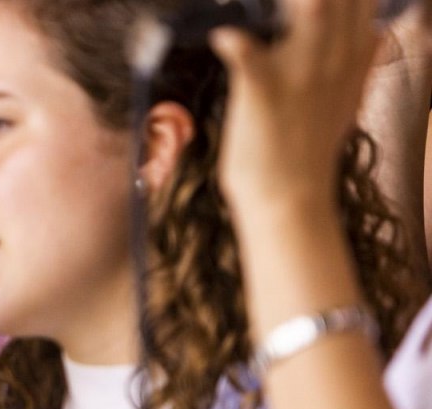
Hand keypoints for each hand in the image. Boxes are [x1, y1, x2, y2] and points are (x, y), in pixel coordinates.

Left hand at [211, 0, 383, 213]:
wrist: (289, 197)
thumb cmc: (309, 147)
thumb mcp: (347, 100)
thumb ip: (360, 62)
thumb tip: (376, 32)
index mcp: (354, 57)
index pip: (361, 2)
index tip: (318, 0)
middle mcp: (335, 59)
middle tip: (292, 3)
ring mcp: (302, 75)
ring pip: (314, 12)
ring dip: (302, 3)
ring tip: (279, 1)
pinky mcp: (264, 92)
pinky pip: (251, 57)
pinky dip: (235, 44)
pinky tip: (224, 37)